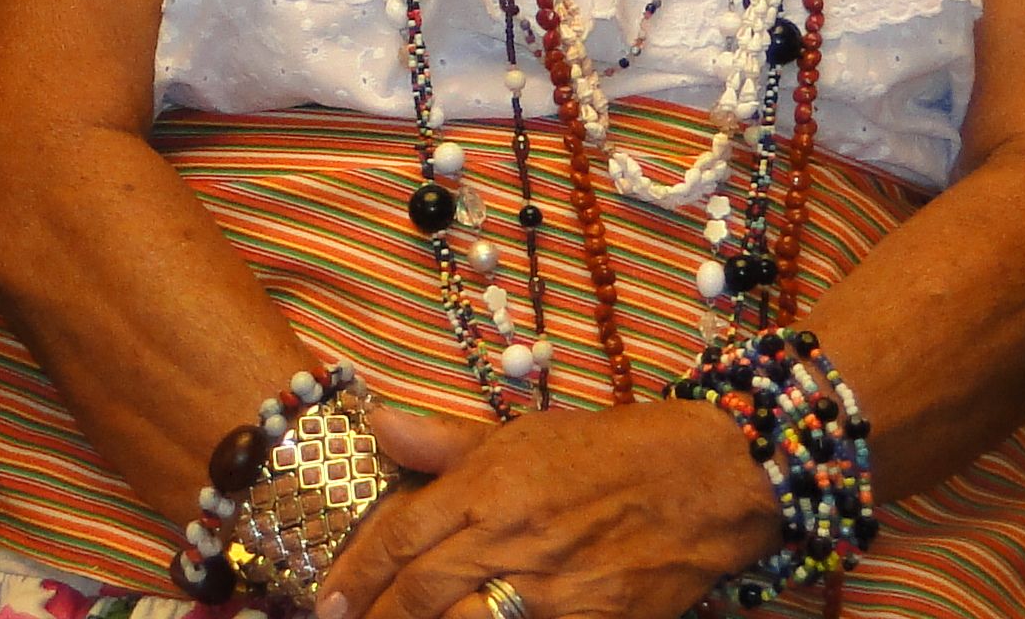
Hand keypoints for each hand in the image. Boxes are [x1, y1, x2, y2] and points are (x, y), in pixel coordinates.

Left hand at [314, 399, 777, 618]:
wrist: (701, 482)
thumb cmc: (606, 452)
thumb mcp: (521, 432)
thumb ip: (445, 442)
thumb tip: (379, 424)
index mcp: (489, 487)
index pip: (399, 537)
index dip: (353, 573)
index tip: (323, 598)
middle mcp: (511, 541)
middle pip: (419, 594)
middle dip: (372, 617)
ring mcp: (551, 592)